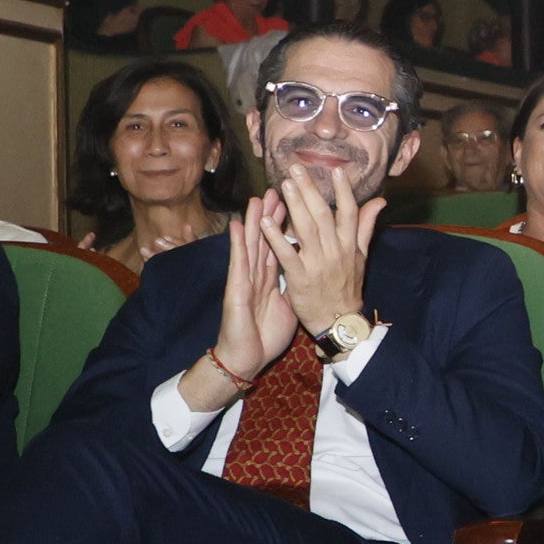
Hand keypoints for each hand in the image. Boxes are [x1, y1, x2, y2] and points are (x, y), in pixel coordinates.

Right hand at [187, 200, 299, 409]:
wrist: (247, 358)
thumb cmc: (265, 334)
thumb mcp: (288, 305)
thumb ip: (294, 284)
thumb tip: (307, 271)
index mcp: (272, 278)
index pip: (284, 244)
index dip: (290, 224)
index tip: (300, 200)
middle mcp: (259, 274)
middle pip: (268, 238)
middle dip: (275, 213)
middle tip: (282, 185)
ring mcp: (246, 280)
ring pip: (252, 244)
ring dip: (254, 220)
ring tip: (258, 196)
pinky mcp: (237, 291)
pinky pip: (239, 265)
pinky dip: (238, 245)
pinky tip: (236, 226)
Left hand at [275, 166, 381, 335]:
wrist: (339, 320)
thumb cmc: (348, 286)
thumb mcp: (361, 256)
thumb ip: (365, 226)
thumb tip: (380, 201)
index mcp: (350, 244)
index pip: (349, 212)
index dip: (343, 191)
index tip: (336, 170)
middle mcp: (335, 250)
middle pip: (322, 215)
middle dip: (309, 190)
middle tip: (296, 169)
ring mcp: (317, 263)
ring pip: (305, 229)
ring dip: (294, 206)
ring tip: (283, 186)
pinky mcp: (300, 276)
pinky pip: (287, 253)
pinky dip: (276, 236)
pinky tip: (266, 221)